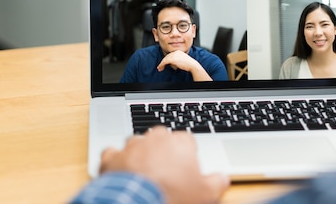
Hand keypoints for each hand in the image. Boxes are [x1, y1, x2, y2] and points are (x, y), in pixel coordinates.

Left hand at [100, 127, 229, 203]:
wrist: (139, 203)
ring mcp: (133, 145)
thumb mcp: (205, 194)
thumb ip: (217, 182)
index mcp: (180, 142)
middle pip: (162, 138)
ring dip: (140, 153)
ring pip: (137, 143)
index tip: (186, 168)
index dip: (187, 154)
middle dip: (163, 150)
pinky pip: (112, 153)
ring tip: (143, 172)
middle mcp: (156, 138)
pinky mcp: (113, 156)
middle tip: (166, 171)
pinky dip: (116, 160)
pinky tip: (120, 170)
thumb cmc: (173, 195)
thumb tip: (223, 178)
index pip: (187, 140)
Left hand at [157, 50, 211, 80]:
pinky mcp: (172, 59)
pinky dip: (161, 65)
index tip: (164, 64)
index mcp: (178, 51)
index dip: (166, 60)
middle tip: (160, 67)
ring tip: (160, 68)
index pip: (170, 55)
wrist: (192, 65)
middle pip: (167, 57)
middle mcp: (175, 52)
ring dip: (161, 64)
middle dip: (163, 62)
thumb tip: (171, 63)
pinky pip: (164, 61)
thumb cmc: (189, 64)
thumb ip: (176, 60)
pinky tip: (161, 68)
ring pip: (165, 59)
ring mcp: (174, 55)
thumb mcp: (182, 60)